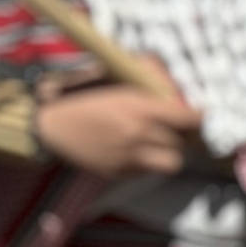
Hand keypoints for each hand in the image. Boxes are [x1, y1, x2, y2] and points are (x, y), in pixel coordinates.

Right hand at [33, 81, 201, 178]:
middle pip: (185, 142)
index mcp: (137, 108)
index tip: (197, 113)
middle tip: (177, 125)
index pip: (190, 119)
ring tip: (159, 141)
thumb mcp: (109, 73)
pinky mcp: (119, 173)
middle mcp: (138, 135)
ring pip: (172, 162)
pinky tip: (134, 149)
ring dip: (170, 151)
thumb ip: (143, 73)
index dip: (198, 116)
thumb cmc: (78, 93)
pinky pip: (149, 171)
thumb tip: (173, 81)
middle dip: (184, 133)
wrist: (47, 125)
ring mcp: (129, 157)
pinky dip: (148, 161)